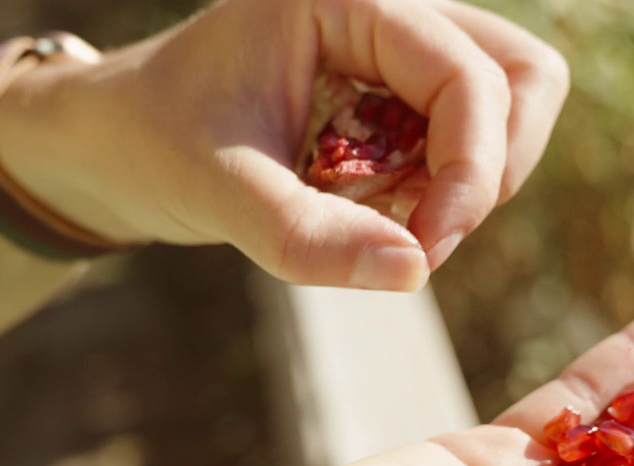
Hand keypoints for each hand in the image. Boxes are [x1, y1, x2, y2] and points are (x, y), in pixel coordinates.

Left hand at [0, 0, 568, 290]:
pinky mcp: (401, 100)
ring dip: (470, 184)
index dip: (471, 171)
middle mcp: (390, 15)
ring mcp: (403, 57)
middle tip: (420, 232)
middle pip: (522, 78)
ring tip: (387, 220)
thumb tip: (412, 272)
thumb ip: (308, 236)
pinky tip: (376, 211)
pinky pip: (467, 146)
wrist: (112, 142)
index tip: (426, 250)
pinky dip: (444, 193)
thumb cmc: (150, 140)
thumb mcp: (217, 189)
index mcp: (347, 0)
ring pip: (509, 111)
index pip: (468, 75)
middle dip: (489, 170)